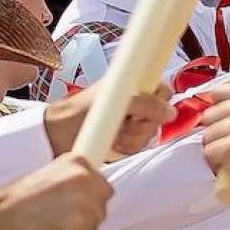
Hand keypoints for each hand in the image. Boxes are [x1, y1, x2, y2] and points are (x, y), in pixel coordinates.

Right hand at [0, 154, 111, 229]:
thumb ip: (67, 181)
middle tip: (63, 220)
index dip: (89, 196)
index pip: (100, 181)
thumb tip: (80, 192)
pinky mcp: (81, 227)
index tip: (78, 203)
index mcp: (76, 161)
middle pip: (101, 203)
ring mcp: (85, 203)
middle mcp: (84, 179)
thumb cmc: (12, 203)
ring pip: (94, 224)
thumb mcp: (44, 176)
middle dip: (86, 215)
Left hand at [44, 81, 174, 157]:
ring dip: (132, 137)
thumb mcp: (114, 101)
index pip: (164, 90)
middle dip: (141, 124)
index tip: (140, 109)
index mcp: (134, 83)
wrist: (58, 134)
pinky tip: (112, 141)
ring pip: (150, 133)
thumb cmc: (78, 112)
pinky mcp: (127, 138)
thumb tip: (170, 111)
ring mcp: (132, 120)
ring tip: (113, 132)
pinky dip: (126, 147)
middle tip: (122, 121)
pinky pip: (140, 146)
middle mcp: (136, 100)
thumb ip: (146, 103)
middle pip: (160, 116)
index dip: (157, 103)